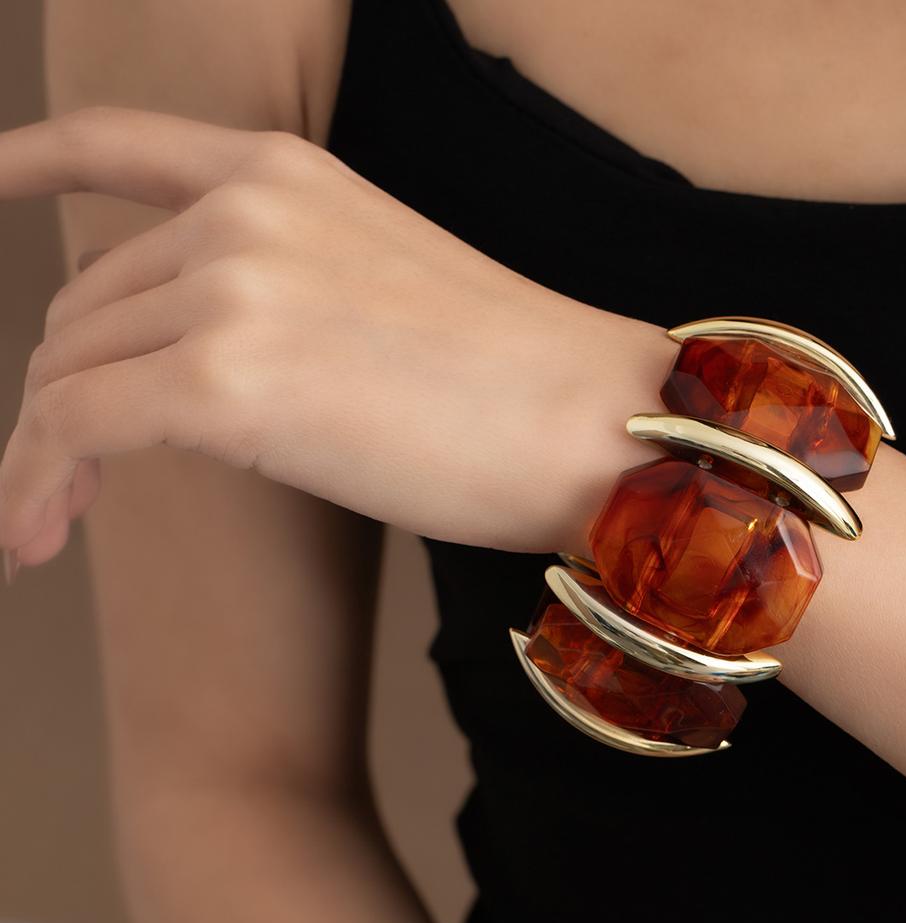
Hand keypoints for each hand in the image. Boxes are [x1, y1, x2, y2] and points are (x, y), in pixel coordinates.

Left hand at [0, 106, 673, 570]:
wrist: (593, 422)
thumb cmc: (515, 378)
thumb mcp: (383, 287)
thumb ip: (280, 290)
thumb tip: (199, 355)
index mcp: (286, 176)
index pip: (119, 146)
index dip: (33, 161)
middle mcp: (243, 215)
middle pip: (85, 302)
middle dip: (65, 389)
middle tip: (69, 474)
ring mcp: (233, 290)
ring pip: (66, 370)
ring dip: (43, 449)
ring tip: (45, 521)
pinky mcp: (224, 383)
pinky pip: (75, 428)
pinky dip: (36, 484)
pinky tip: (34, 536)